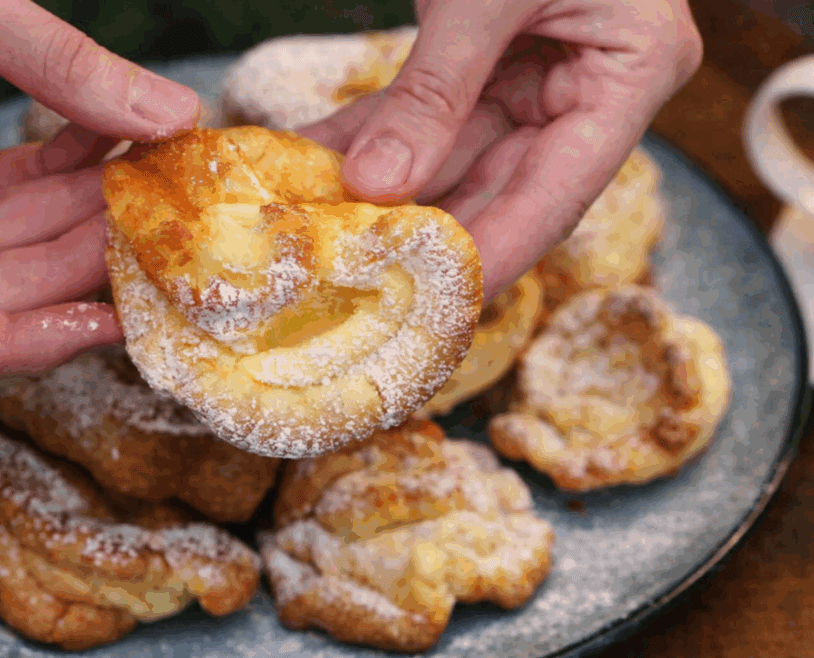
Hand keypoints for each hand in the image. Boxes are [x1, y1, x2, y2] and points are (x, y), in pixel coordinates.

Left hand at [299, 0, 702, 301]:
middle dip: (422, 225)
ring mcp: (543, 72)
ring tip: (319, 221)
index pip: (558, 192)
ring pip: (456, 154)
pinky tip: (324, 165)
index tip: (426, 303)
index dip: (491, 252)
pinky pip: (433, 112)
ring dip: (386, 186)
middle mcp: (592, 83)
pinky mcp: (493, 58)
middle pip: (501, 183)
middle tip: (352, 271)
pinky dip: (379, 135)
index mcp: (634, 68)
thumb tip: (377, 185)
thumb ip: (437, 90)